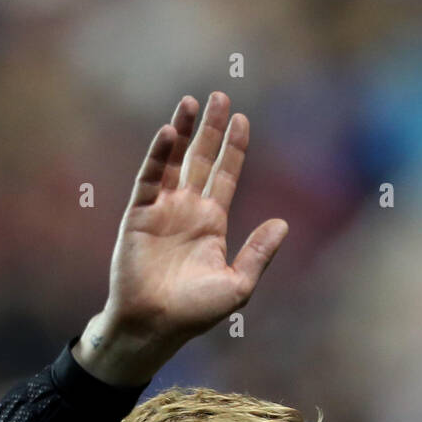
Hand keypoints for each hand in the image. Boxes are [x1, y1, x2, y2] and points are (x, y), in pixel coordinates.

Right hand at [75, 91, 288, 384]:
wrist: (154, 326)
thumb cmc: (195, 312)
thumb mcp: (237, 285)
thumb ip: (259, 254)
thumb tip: (283, 223)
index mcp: (211, 224)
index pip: (225, 176)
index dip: (233, 148)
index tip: (242, 119)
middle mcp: (187, 211)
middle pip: (200, 159)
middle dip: (210, 129)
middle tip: (219, 95)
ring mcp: (161, 210)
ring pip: (173, 162)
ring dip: (181, 132)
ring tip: (191, 102)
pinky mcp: (138, 215)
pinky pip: (149, 178)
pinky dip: (158, 155)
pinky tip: (168, 132)